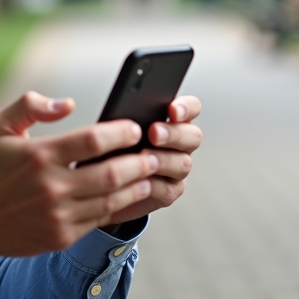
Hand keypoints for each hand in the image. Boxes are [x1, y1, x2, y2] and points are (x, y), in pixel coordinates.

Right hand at [0, 91, 160, 259]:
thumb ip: (31, 106)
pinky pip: (100, 220)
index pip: (93, 140)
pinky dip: (119, 207)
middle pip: (111, 173)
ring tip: (149, 174)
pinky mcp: (61, 236)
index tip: (134, 128)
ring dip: (136, 186)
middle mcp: (51, 187)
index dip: (120, 133)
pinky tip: (129, 196)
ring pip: (111, 200)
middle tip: (154, 152)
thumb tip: (69, 104)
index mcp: (39, 156)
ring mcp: (58, 215)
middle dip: (139, 162)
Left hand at [100, 95, 201, 225]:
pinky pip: (168, 189)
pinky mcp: (169, 191)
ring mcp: (177, 168)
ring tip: (142, 156)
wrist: (104, 182)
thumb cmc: (112, 147)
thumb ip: (129, 117)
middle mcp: (180, 144)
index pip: (192, 108)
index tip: (172, 110)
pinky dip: (153, 184)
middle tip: (154, 133)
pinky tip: (137, 179)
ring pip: (183, 163)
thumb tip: (127, 108)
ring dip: (163, 159)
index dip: (187, 108)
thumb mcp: (118, 128)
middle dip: (174, 134)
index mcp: (172, 121)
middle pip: (193, 136)